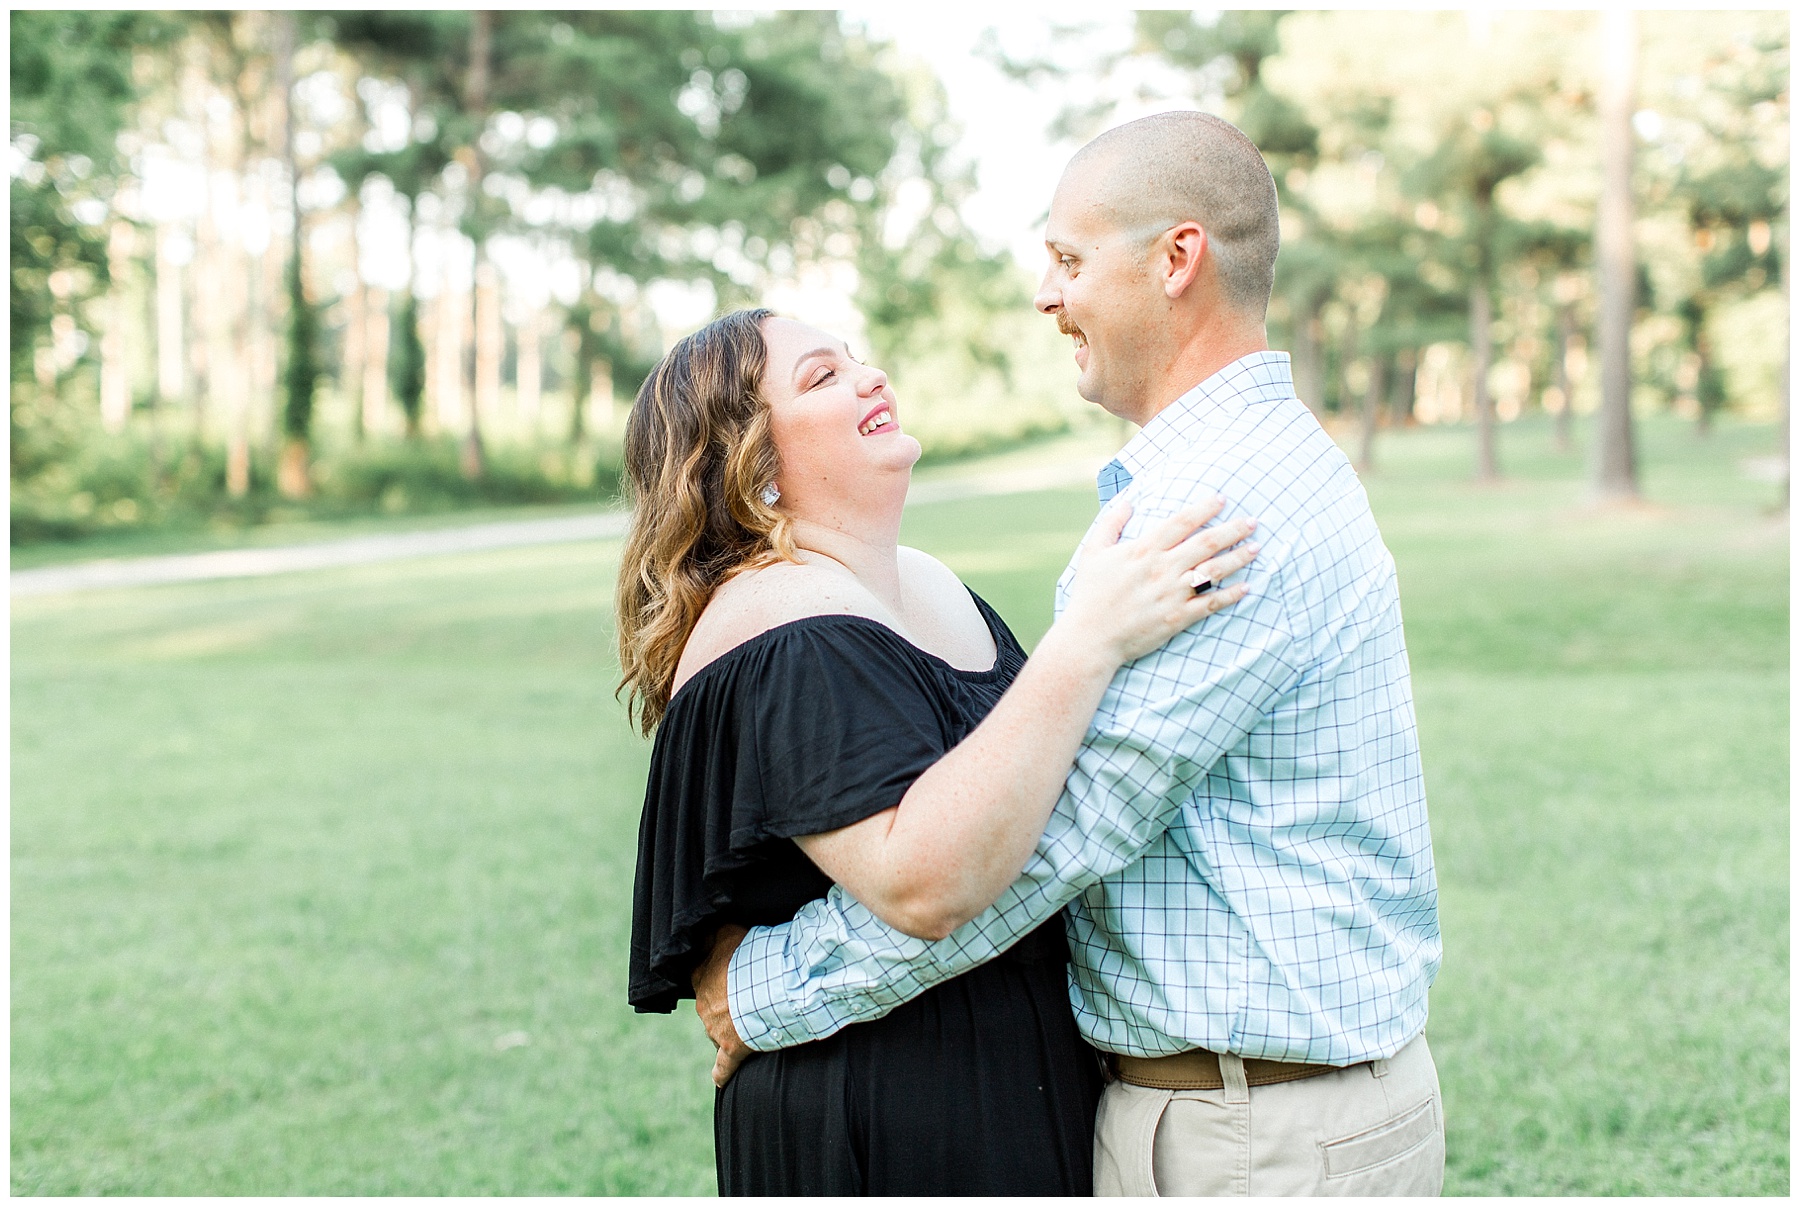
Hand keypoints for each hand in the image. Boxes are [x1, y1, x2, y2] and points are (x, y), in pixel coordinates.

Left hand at [691, 924, 751, 1087]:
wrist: (770, 986)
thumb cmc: (753, 955)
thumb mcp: (733, 932)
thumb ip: (720, 932)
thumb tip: (712, 929)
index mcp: (702, 975)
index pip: (700, 971)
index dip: (715, 971)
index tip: (730, 971)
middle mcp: (703, 1002)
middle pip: (708, 1003)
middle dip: (723, 1001)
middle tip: (746, 995)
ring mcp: (715, 1028)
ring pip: (715, 1031)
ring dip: (728, 1028)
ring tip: (750, 1024)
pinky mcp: (731, 1049)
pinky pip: (722, 1067)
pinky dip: (721, 1073)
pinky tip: (720, 1078)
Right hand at [1061, 494, 1258, 665]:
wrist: (1091, 637)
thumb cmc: (1090, 594)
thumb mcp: (1092, 552)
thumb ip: (1110, 523)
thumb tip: (1128, 502)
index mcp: (1144, 550)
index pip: (1181, 523)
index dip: (1204, 509)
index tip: (1222, 499)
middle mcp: (1162, 568)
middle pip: (1206, 543)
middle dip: (1233, 530)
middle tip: (1253, 521)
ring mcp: (1172, 594)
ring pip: (1213, 570)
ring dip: (1238, 558)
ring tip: (1256, 548)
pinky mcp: (1177, 617)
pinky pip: (1210, 604)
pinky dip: (1230, 595)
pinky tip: (1246, 587)